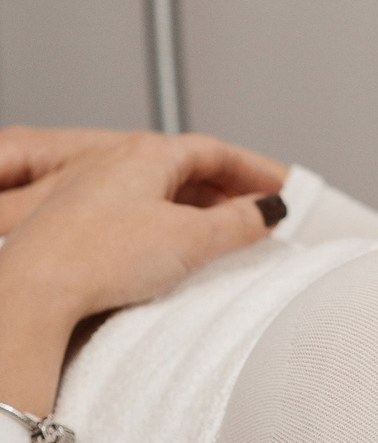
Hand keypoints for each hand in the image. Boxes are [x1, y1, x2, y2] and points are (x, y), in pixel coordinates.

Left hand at [0, 128, 286, 383]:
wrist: (30, 292)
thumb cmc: (97, 257)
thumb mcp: (189, 240)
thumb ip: (238, 223)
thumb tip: (267, 211)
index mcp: (147, 153)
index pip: (216, 151)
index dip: (256, 169)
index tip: (283, 188)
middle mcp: (116, 162)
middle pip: (187, 168)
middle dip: (228, 191)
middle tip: (259, 216)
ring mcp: (89, 190)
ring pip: (157, 191)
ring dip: (196, 210)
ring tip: (221, 238)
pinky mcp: (72, 223)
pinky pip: (133, 213)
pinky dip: (163, 225)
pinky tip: (169, 253)